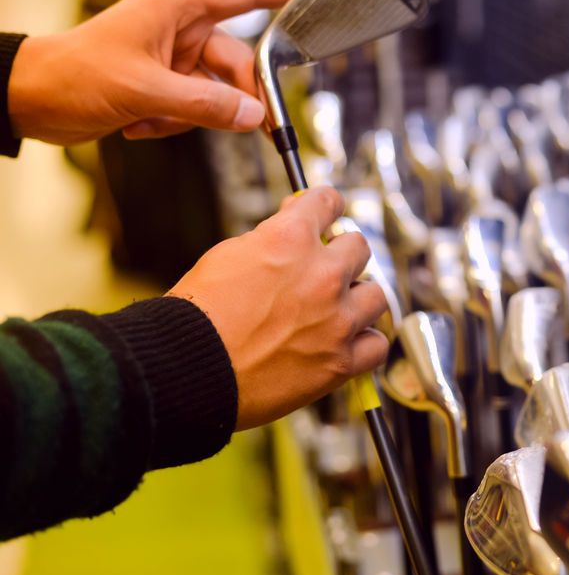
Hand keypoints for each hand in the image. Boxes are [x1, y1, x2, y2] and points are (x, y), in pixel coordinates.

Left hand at [7, 0, 310, 144]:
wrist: (30, 100)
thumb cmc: (75, 74)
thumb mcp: (144, 91)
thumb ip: (204, 103)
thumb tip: (254, 117)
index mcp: (176, 7)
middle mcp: (180, 28)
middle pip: (238, 61)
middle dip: (238, 97)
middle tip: (261, 129)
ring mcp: (174, 57)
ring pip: (217, 91)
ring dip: (192, 115)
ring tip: (154, 120)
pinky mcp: (166, 84)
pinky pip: (196, 108)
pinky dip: (174, 123)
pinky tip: (139, 125)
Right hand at [167, 186, 388, 429]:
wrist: (185, 373)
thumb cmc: (196, 317)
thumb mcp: (227, 256)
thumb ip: (270, 238)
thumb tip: (293, 224)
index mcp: (291, 239)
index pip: (328, 201)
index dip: (327, 205)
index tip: (328, 212)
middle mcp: (322, 275)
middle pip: (359, 247)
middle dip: (341, 254)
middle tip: (326, 268)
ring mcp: (336, 319)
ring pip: (376, 295)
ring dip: (358, 298)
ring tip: (336, 308)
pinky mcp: (340, 361)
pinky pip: (376, 344)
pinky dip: (364, 342)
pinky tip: (346, 341)